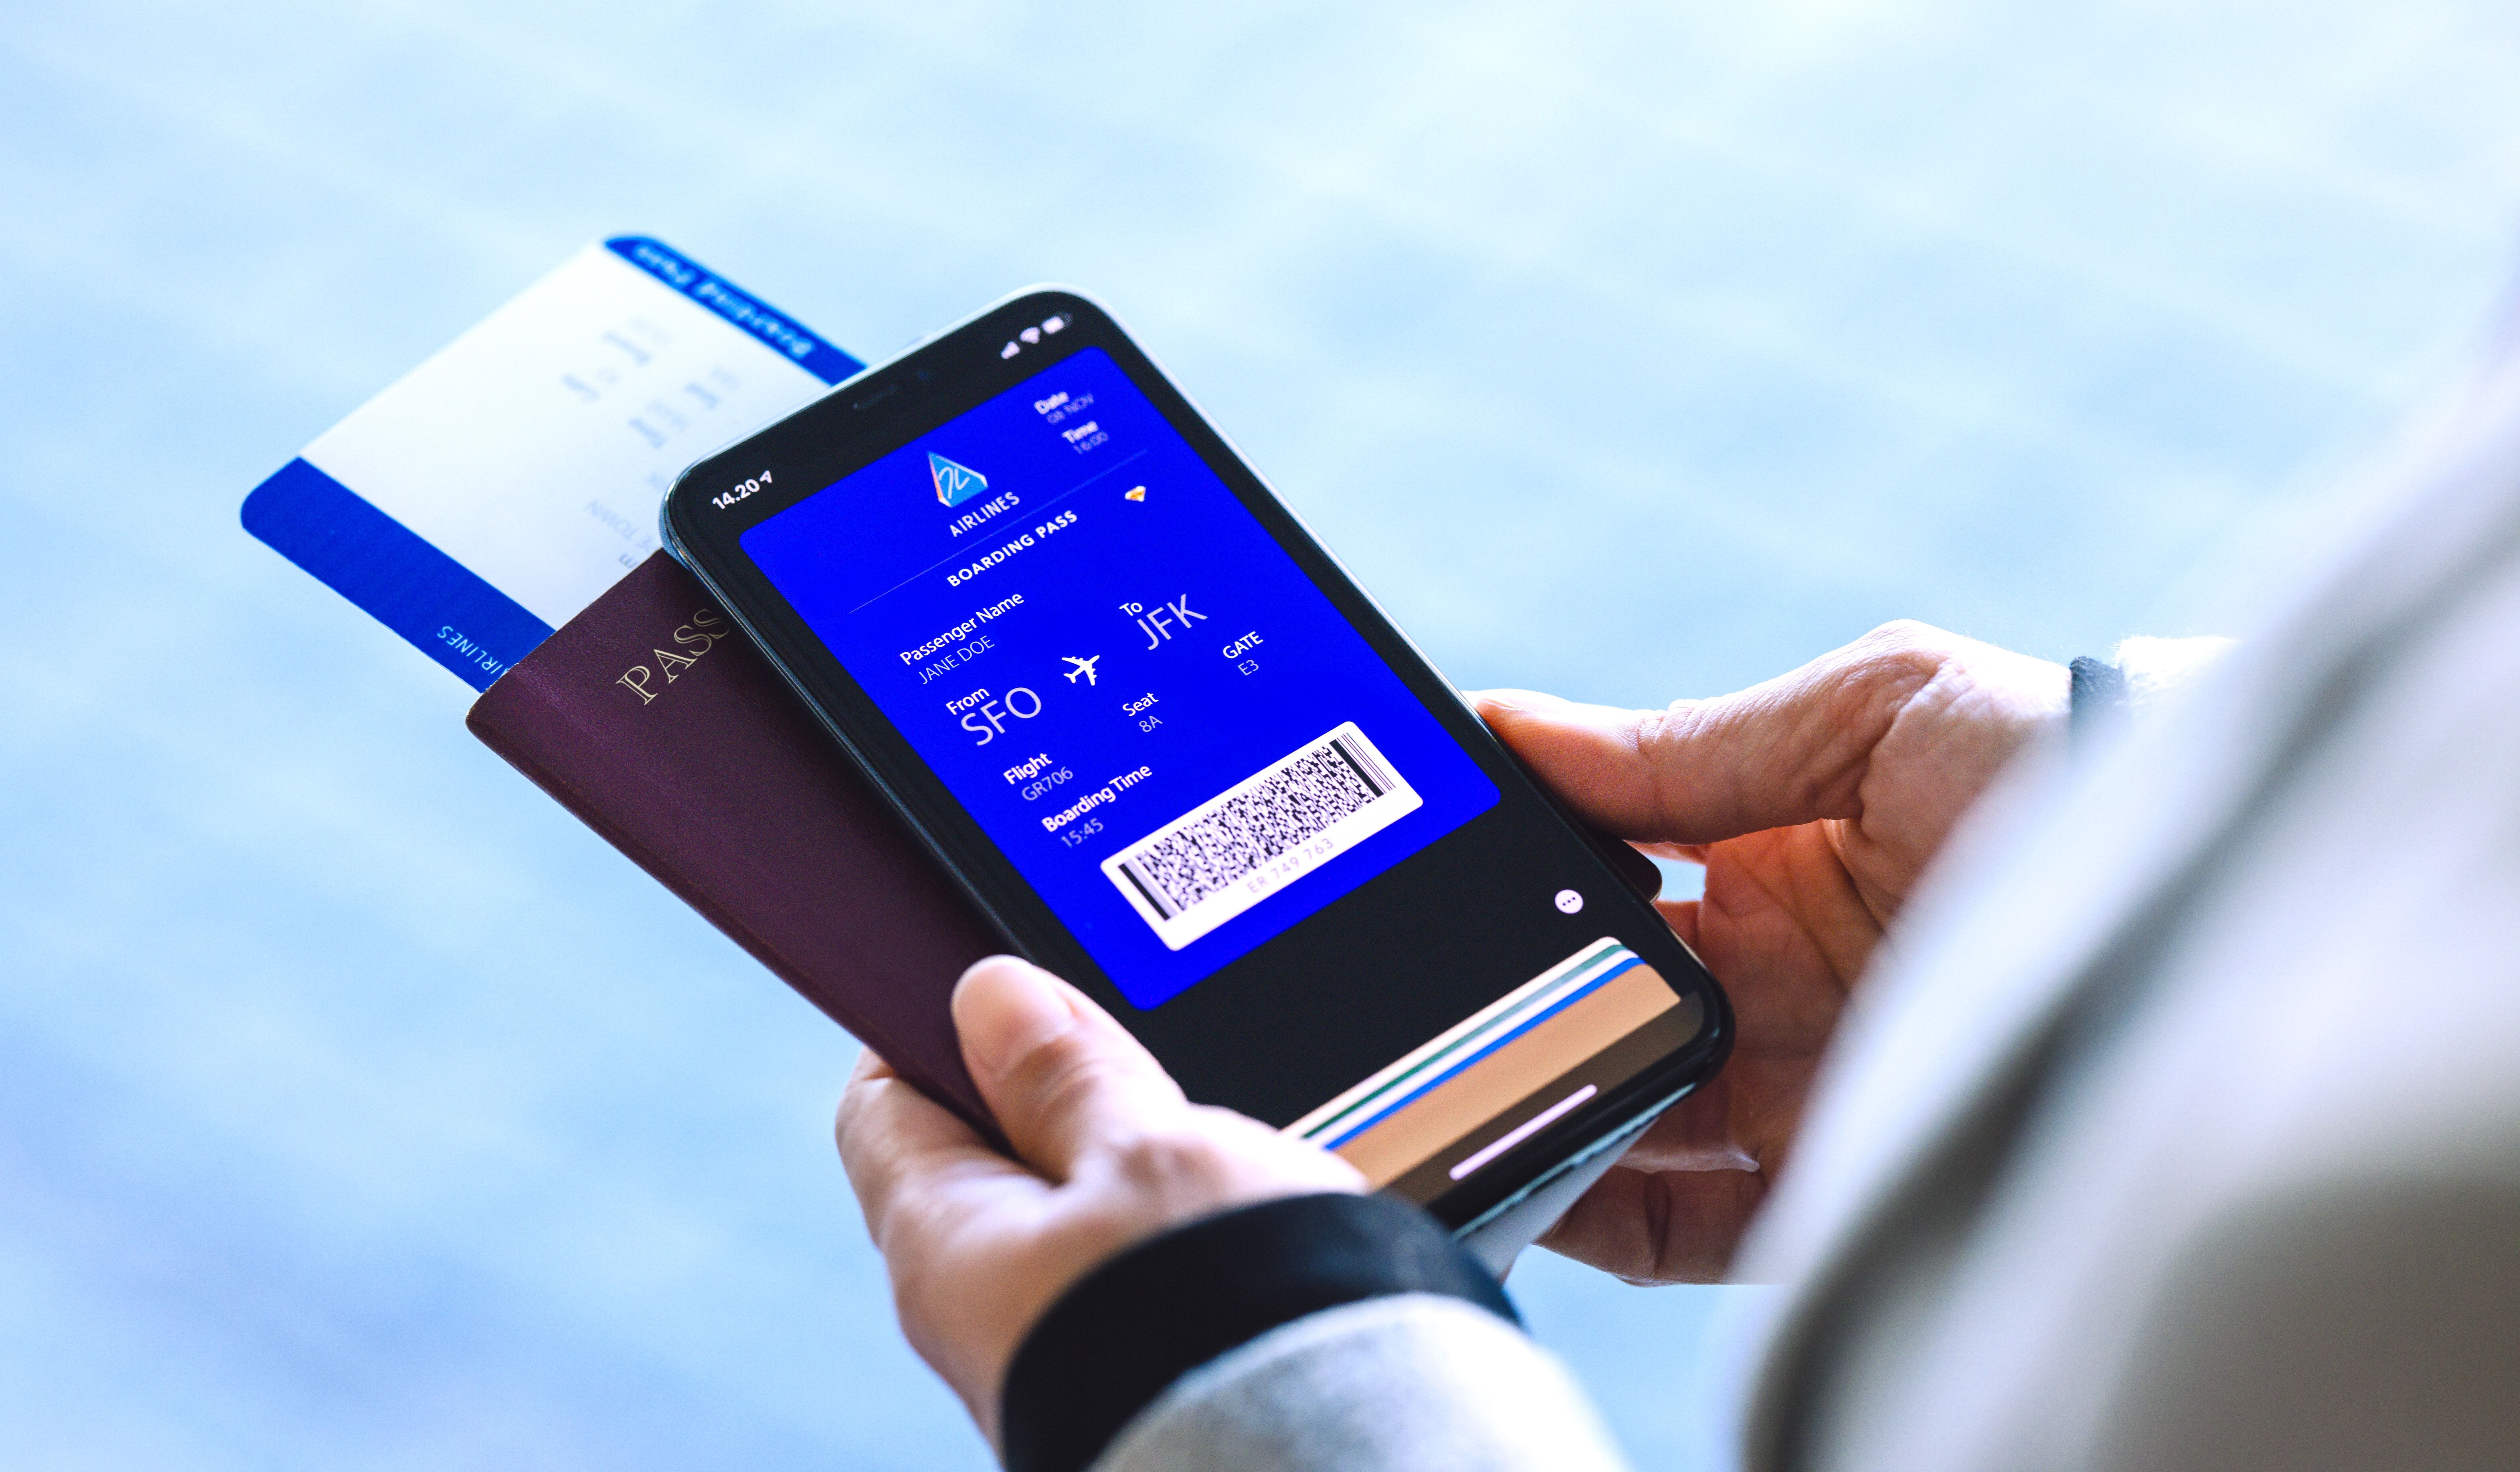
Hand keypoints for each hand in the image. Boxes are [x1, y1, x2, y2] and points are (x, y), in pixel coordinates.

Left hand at [837, 955, 1362, 1447]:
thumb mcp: (1146, 1151)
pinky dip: (1173, 1229)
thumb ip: (1069, 1074)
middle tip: (1139, 1073)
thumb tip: (993, 997)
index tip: (1005, 987)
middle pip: (985, 1157)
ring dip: (1135, 1166)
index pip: (885, 1104)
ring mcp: (1049, 1351)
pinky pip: (1128, 1271)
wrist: (1317, 1454)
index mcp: (946, 1246)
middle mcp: (978, 1312)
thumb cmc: (1220, 1320)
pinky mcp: (1123, 1373)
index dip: (935, 1028)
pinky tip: (1239, 1225)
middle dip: (1062, 1095)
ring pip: (1070, 1214)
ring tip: (1210, 1157)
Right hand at [1473, 621, 2065, 1281]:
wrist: (2214, 886)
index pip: (1607, 884)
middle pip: (1598, 1004)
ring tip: (1443, 1091)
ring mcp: (1797, 1087)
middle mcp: (1775, 982)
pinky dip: (1593, 1207)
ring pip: (1621, 1109)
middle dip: (1507, 1002)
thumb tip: (1512, 727)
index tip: (1433, 871)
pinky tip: (1524, 1174)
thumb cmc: (2055, 753)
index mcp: (1775, 863)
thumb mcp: (1872, 704)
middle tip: (1415, 997)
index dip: (1521, 880)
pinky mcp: (1827, 1185)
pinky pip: (1681, 1220)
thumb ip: (1686, 742)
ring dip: (1533, 1101)